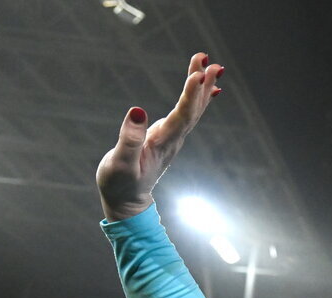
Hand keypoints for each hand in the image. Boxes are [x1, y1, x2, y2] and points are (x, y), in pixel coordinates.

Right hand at [97, 51, 223, 220]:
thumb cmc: (119, 184)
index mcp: (161, 144)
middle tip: (210, 62)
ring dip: (202, 87)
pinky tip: (206, 86)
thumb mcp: (120, 164)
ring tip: (212, 65)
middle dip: (202, 85)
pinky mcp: (167, 136)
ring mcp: (171, 138)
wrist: (126, 201)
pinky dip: (197, 97)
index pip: (181, 117)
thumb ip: (129, 140)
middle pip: (193, 110)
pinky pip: (187, 113)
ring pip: (192, 110)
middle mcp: (172, 140)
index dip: (190, 96)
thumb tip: (137, 111)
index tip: (198, 74)